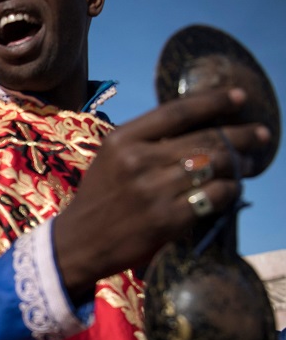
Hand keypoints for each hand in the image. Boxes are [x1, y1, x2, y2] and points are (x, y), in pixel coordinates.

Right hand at [55, 87, 271, 296]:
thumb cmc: (100, 198)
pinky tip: (231, 190)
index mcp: (122, 140)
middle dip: (240, 135)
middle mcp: (137, 161)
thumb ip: (147, 141)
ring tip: (246, 164)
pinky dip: (230, 191)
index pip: (178, 112)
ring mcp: (153, 191)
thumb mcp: (112, 159)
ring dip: (239, 164)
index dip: (214, 101)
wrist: (78, 242)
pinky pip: (215, 197)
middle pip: (204, 139)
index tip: (240, 96)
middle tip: (260, 134)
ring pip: (216, 167)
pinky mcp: (166, 220)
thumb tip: (200, 126)